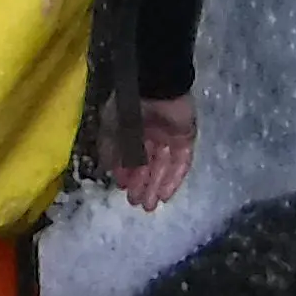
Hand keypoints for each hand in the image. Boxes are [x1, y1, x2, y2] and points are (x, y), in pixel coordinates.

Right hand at [119, 95, 198, 212]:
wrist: (157, 89)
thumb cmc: (131, 107)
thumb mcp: (111, 127)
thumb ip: (110, 150)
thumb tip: (109, 171)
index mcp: (132, 129)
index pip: (130, 157)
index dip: (127, 174)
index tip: (123, 188)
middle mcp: (151, 135)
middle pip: (147, 165)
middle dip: (142, 186)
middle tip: (137, 204)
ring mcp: (169, 138)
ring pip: (162, 167)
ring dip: (156, 186)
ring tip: (149, 206)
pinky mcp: (186, 139)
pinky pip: (180, 163)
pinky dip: (173, 179)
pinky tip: (165, 195)